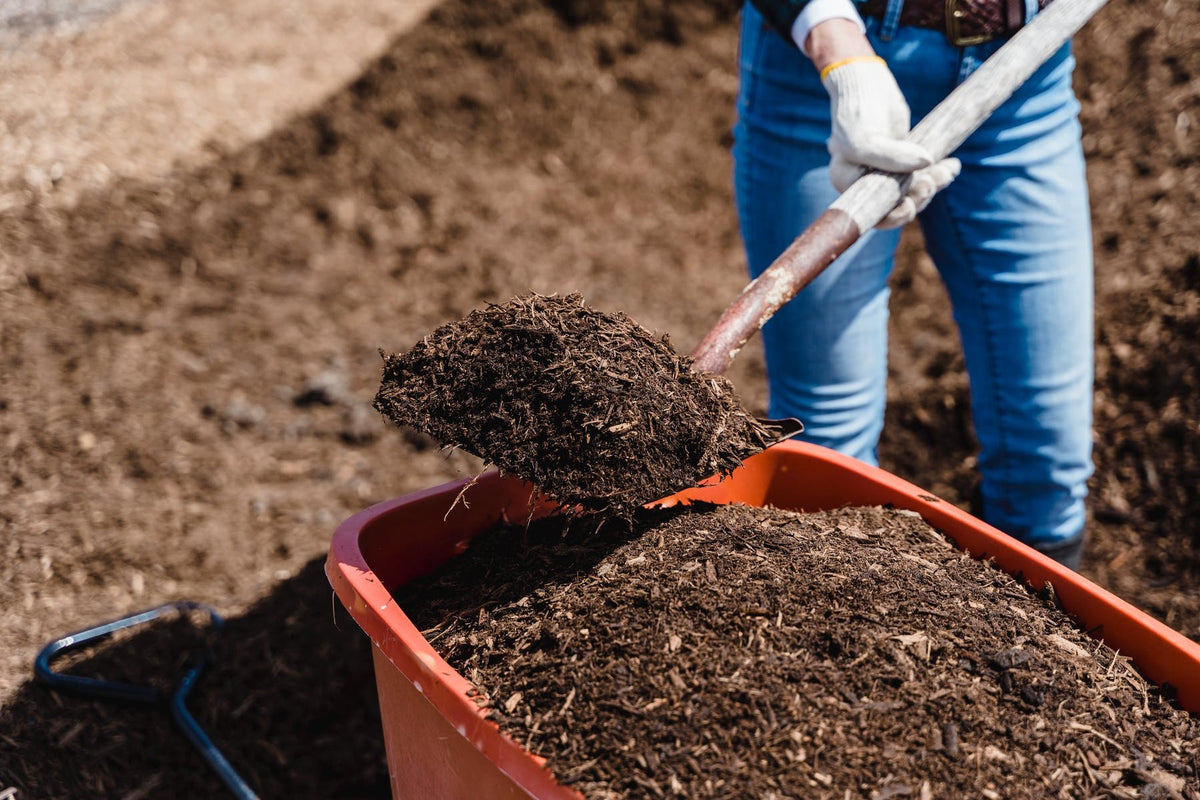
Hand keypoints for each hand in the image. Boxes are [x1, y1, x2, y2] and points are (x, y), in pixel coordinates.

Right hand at [819, 53, 960, 227]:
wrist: (867, 83)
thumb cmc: (858, 112)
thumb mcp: (865, 138)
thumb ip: (891, 157)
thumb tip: (927, 164)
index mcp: (847, 183)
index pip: (871, 213)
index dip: (893, 216)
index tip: (910, 205)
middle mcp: (864, 182)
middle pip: (895, 206)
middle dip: (918, 197)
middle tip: (932, 181)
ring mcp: (885, 172)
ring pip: (913, 191)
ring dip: (933, 184)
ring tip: (947, 170)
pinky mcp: (903, 160)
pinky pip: (923, 175)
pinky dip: (939, 173)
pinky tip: (952, 166)